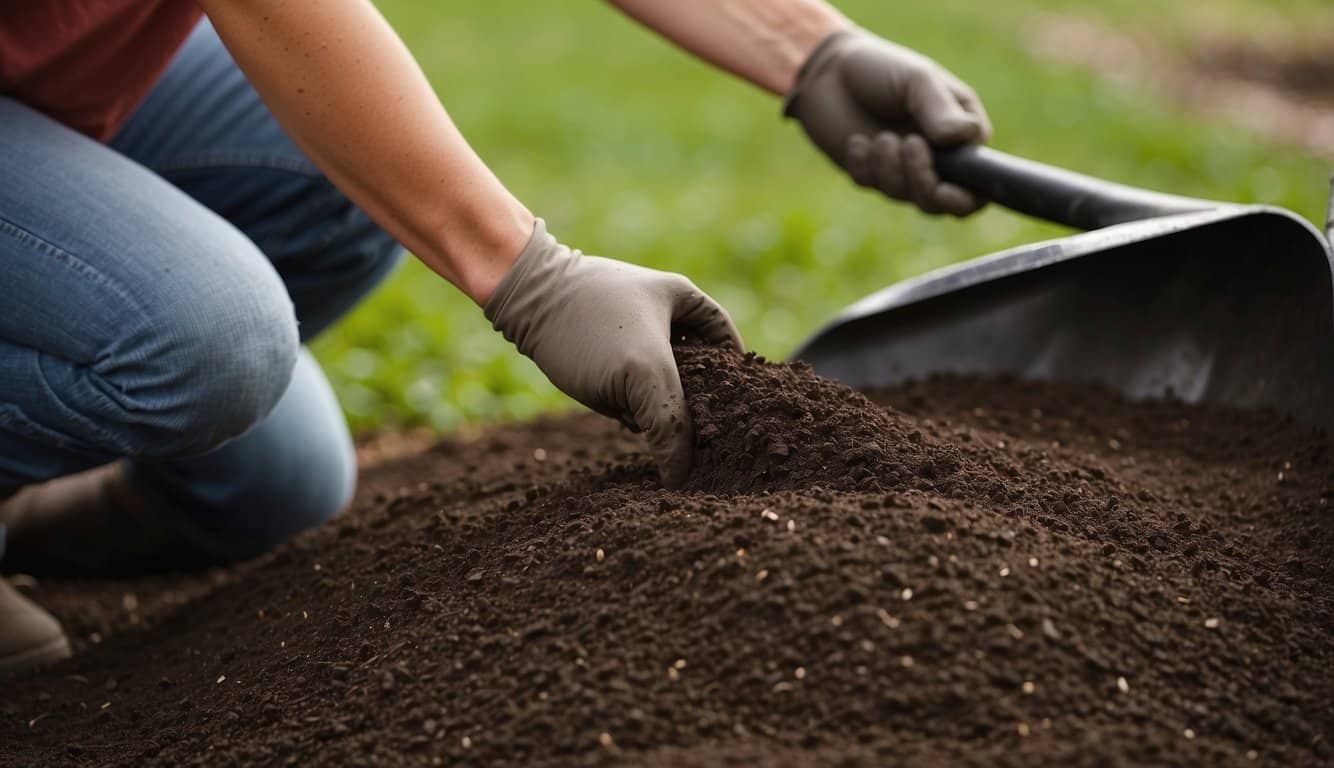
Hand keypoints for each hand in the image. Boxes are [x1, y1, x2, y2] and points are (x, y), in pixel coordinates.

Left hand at [485, 220, 742, 487]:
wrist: (522, 298)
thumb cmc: (588, 326)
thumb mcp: (643, 374)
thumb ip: (671, 423)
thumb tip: (679, 472)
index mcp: (683, 299)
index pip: (728, 346)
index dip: (734, 383)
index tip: (730, 420)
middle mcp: (661, 311)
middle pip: (695, 369)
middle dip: (689, 403)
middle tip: (687, 434)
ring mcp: (629, 329)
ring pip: (659, 382)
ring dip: (654, 406)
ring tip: (643, 420)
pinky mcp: (600, 347)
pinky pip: (628, 385)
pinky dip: (628, 404)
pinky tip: (618, 416)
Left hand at [784, 28, 992, 215]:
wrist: (830, 70)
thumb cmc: (883, 68)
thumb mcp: (917, 79)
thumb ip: (939, 108)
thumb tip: (962, 137)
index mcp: (963, 134)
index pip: (980, 181)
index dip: (967, 196)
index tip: (942, 187)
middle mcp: (938, 157)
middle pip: (943, 202)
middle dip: (923, 182)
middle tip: (907, 145)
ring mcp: (904, 168)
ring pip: (905, 195)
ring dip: (890, 167)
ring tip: (879, 136)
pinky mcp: (871, 174)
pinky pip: (872, 186)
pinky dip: (863, 166)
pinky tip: (856, 141)